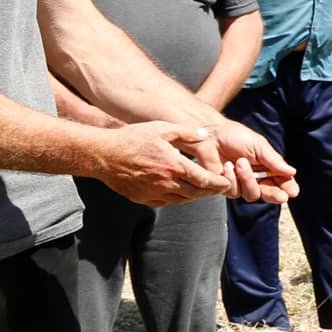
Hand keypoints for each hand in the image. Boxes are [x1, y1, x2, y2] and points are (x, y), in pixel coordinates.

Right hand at [95, 121, 231, 205]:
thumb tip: (205, 134)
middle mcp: (166, 183)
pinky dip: (178, 198)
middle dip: (211, 192)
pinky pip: (167, 202)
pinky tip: (181, 191)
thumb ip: (186, 132)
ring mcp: (154, 193)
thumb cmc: (133, 138)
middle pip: (196, 193)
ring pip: (182, 200)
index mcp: (174, 166)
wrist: (105, 155)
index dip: (218, 183)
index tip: (226, 182)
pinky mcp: (144, 199)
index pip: (204, 180)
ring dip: (195, 196)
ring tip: (204, 190)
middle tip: (221, 188)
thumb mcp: (161, 129)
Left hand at [211, 120, 299, 204]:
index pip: (281, 181)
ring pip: (251, 194)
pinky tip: (227, 166)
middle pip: (269, 193)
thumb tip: (292, 172)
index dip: (288, 187)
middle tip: (281, 196)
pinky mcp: (226, 187)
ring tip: (240, 162)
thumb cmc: (235, 136)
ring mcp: (241, 184)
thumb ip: (273, 160)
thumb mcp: (258, 145)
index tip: (293, 192)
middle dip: (275, 194)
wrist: (210, 135)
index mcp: (267, 166)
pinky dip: (231, 178)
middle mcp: (256, 177)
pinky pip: (233, 192)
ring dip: (247, 179)